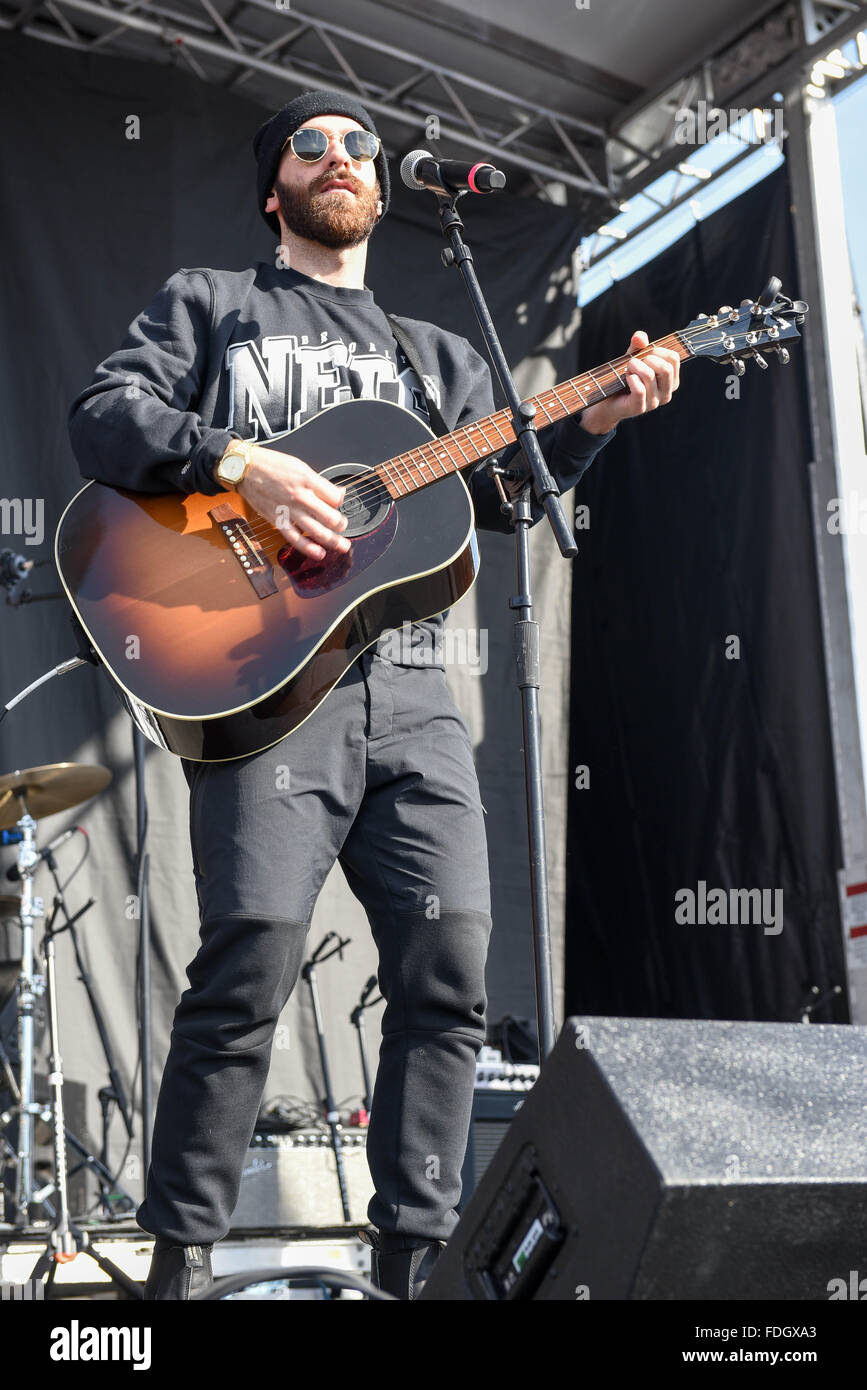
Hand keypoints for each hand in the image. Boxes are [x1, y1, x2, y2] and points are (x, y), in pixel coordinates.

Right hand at [236, 447, 350, 559]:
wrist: (245, 469)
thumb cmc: (271, 465)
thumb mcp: (300, 466)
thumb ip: (320, 483)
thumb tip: (338, 493)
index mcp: (307, 480)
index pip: (335, 498)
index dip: (341, 502)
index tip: (339, 503)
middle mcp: (300, 497)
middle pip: (330, 517)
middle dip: (341, 524)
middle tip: (343, 526)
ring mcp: (289, 511)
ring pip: (317, 531)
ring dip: (333, 541)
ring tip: (343, 546)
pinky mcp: (278, 520)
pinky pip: (295, 538)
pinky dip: (309, 548)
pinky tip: (319, 553)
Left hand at [579, 331, 680, 434]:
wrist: (609, 401)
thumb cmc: (625, 378)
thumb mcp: (634, 357)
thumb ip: (639, 345)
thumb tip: (640, 337)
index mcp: (671, 381)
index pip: (674, 358)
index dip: (658, 350)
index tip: (645, 353)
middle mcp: (666, 394)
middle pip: (666, 368)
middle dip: (647, 358)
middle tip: (634, 361)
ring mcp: (654, 403)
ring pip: (650, 376)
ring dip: (634, 366)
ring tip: (627, 369)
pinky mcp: (640, 408)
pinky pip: (639, 388)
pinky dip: (630, 379)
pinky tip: (626, 379)